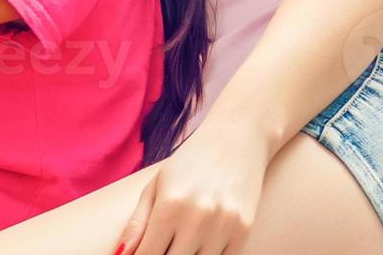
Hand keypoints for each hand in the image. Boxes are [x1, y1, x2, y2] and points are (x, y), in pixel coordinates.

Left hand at [121, 121, 274, 254]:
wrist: (236, 138)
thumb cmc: (188, 164)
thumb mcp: (155, 186)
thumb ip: (137, 223)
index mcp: (169, 205)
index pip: (148, 254)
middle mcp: (197, 217)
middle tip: (162, 245)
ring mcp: (224, 225)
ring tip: (180, 242)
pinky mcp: (244, 230)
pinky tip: (201, 245)